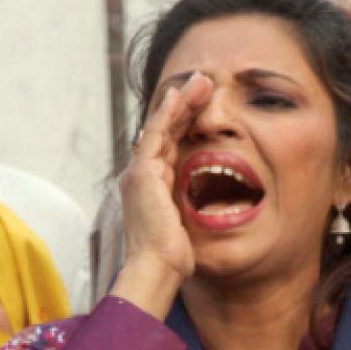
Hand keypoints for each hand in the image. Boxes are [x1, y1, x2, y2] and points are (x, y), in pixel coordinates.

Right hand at [111, 72, 213, 317]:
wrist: (157, 268)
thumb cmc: (173, 255)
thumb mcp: (186, 223)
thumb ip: (191, 204)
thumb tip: (211, 200)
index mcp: (151, 185)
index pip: (169, 143)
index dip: (185, 120)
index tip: (202, 102)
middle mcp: (141, 175)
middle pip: (164, 129)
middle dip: (184, 104)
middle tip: (204, 81)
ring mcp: (139, 173)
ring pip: (160, 126)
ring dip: (180, 101)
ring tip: (199, 80)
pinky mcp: (142, 174)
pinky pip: (155, 135)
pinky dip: (167, 114)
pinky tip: (180, 96)